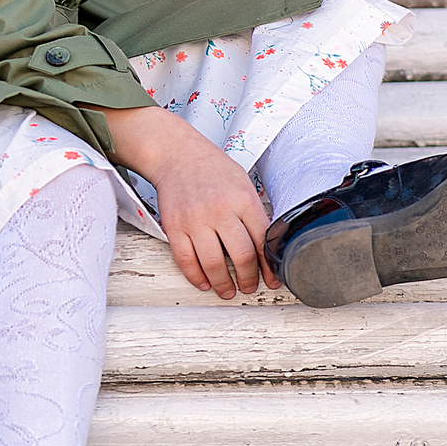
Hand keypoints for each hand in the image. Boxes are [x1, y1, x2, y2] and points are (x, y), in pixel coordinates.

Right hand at [94, 104, 269, 299]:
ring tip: (227, 290)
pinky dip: (196, 277)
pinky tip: (204, 282)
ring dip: (223, 284)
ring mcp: (195, 219)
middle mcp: (220, 210)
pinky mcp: (174, 226)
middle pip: (241, 256)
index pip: (262, 241)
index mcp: (243, 199)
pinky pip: (186, 260)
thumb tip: (267, 248)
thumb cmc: (213, 169)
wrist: (177, 155)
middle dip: (248, 279)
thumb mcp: (244, 184)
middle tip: (249, 286)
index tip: (272, 279)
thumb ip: (254, 214)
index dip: (270, 267)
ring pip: (213, 264)